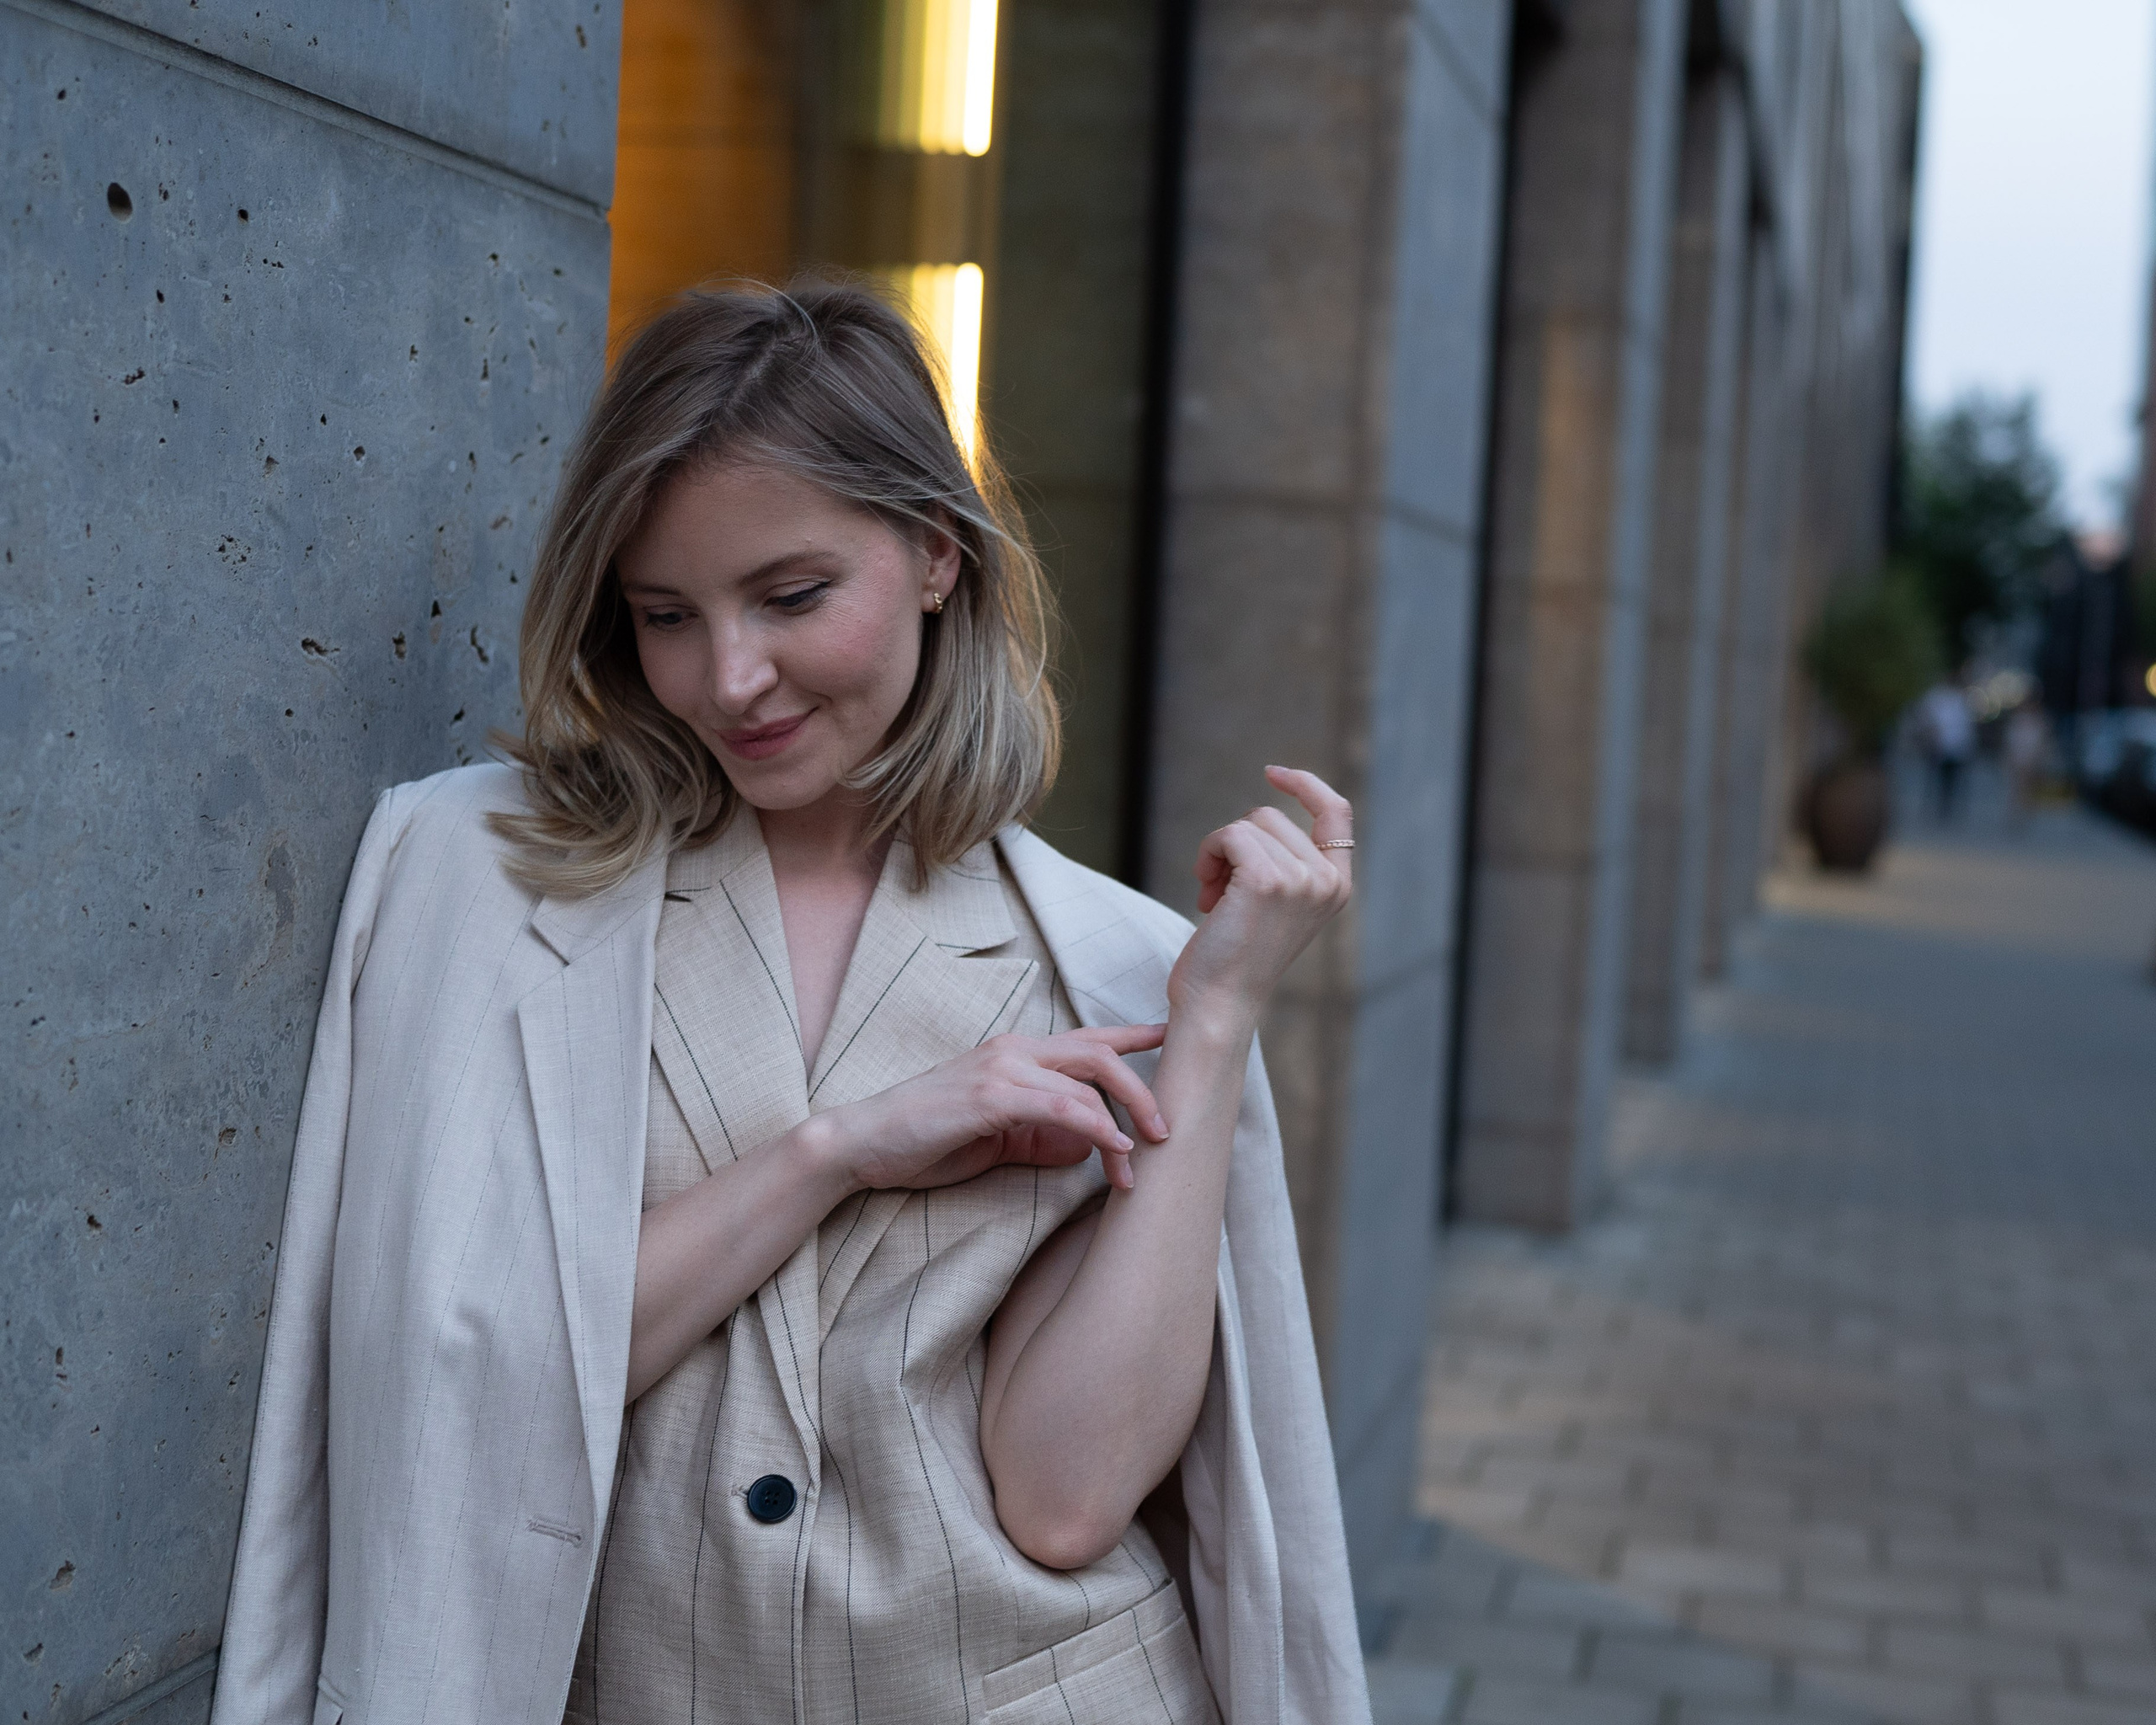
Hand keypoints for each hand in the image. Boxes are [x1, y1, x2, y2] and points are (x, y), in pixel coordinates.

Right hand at [819, 1025, 1169, 1194]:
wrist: (863, 1144)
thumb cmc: (927, 1140)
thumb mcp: (997, 1137)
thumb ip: (1041, 1135)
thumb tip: (1086, 1146)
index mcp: (1016, 1054)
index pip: (1088, 1039)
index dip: (1135, 1037)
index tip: (1174, 1039)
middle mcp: (1014, 1050)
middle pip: (1099, 1053)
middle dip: (1142, 1089)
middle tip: (1166, 1130)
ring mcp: (1001, 1068)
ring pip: (1086, 1081)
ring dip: (1122, 1122)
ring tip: (1139, 1160)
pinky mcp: (990, 1095)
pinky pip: (1060, 1106)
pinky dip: (1094, 1128)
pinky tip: (1112, 1151)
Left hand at [1170, 766, 1353, 1028]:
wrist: (1219, 1004)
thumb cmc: (1236, 959)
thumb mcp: (1276, 906)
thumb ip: (1284, 866)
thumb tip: (1258, 818)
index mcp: (1337, 886)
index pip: (1336, 812)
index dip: (1305, 785)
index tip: (1272, 773)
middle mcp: (1328, 881)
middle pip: (1271, 817)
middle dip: (1236, 845)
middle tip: (1222, 892)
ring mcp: (1301, 879)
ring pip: (1247, 824)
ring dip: (1217, 853)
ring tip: (1214, 898)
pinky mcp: (1268, 879)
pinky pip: (1228, 835)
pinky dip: (1207, 856)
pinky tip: (1205, 895)